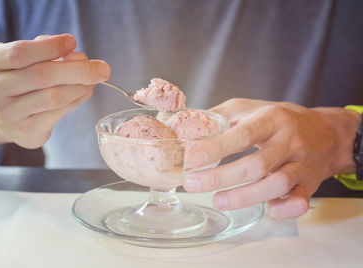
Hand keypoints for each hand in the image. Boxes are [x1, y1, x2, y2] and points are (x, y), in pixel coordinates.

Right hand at [0, 34, 109, 148]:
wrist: (3, 115)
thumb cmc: (18, 79)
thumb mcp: (23, 58)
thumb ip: (46, 53)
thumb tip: (78, 56)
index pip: (20, 53)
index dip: (50, 47)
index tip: (73, 42)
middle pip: (41, 75)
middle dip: (77, 70)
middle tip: (101, 68)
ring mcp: (7, 113)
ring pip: (53, 96)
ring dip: (80, 86)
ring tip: (95, 79)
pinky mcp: (25, 130)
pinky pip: (58, 112)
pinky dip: (77, 99)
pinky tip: (85, 91)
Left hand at [183, 99, 359, 218]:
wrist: (325, 132)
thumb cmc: (278, 119)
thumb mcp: (248, 108)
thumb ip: (218, 117)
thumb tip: (183, 129)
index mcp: (271, 119)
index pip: (242, 134)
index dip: (215, 148)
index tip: (190, 159)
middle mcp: (289, 141)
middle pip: (256, 165)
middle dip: (220, 177)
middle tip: (192, 184)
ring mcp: (301, 165)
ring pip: (276, 185)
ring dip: (244, 197)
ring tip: (217, 201)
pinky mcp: (310, 184)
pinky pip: (299, 201)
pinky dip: (282, 210)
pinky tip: (264, 210)